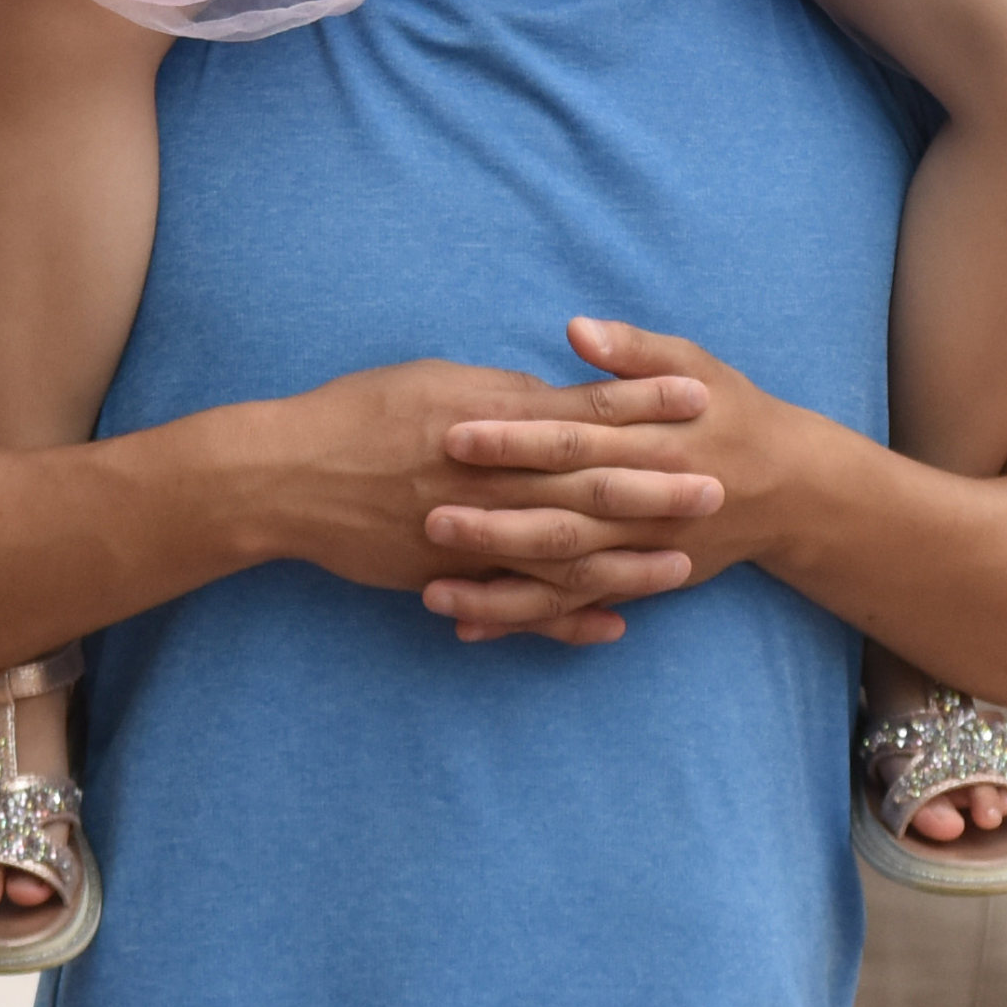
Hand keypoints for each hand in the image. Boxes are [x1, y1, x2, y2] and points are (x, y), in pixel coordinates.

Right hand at [266, 354, 713, 645]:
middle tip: (718, 486)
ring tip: (684, 564)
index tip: (700, 396)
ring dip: (628, 560)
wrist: (288, 477)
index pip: (584, 407)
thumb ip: (503, 393)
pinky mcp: (451, 575)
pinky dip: (566, 617)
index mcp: (491, 417)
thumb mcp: (437, 381)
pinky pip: (520, 603)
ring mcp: (471, 532)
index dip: (644, 402)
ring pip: (563, 552)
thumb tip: (555, 394)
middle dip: (657, 485)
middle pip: (588, 482)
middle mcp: (488, 476)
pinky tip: (611, 626)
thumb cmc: (361, 412)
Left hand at [428, 319, 822, 617]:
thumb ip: (633, 351)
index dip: (515, 439)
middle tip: (427, 512)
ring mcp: (639, 553)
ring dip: (497, 585)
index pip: (572, 440)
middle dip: (493, 518)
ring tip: (431, 588)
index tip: (457, 433)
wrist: (790, 489)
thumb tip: (577, 328)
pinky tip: (469, 625)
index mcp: (651, 443)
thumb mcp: (694, 365)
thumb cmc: (732, 412)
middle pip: (559, 514)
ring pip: (561, 577)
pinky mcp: (637, 583)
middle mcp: (643, 506)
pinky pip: (574, 608)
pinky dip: (524, 621)